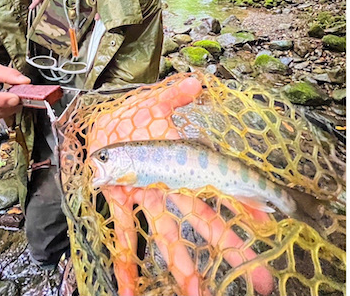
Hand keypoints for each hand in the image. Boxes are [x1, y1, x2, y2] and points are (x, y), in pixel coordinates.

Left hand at [87, 76, 273, 295]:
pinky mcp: (117, 202)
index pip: (218, 189)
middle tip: (258, 279)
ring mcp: (143, 199)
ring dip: (182, 267)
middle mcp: (166, 189)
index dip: (242, 205)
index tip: (267, 221)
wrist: (90, 123)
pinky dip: (125, 264)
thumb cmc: (124, 117)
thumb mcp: (152, 102)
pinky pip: (122, 237)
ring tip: (197, 294)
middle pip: (203, 224)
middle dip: (230, 251)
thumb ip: (174, 95)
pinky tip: (129, 290)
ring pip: (169, 238)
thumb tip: (195, 82)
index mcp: (179, 166)